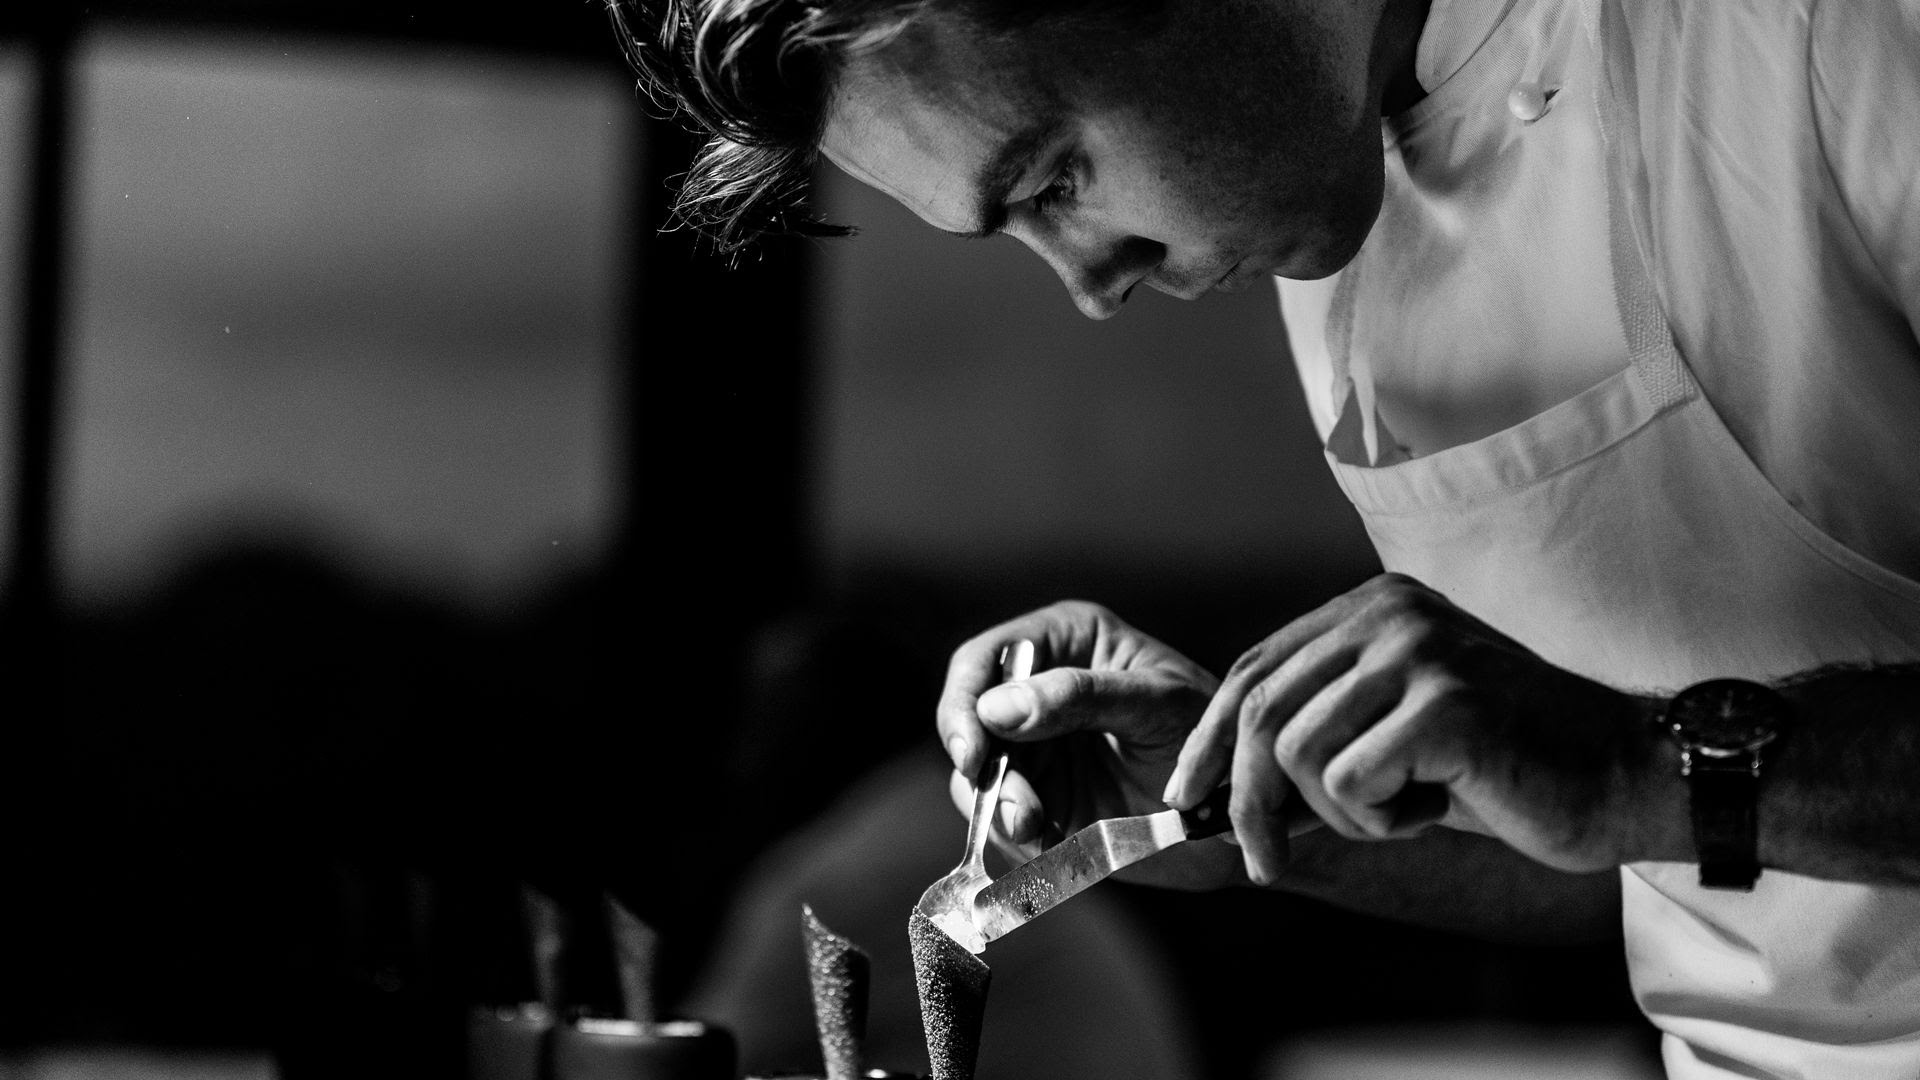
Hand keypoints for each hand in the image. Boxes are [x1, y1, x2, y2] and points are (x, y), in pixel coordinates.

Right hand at [935, 600, 1241, 888]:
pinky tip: (1051, 840)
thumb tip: (995, 708)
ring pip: (976, 775)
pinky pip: (1001, 818)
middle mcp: (1038, 690)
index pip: (984, 660)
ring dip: (997, 805)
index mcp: (1065, 641)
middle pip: (966, 719)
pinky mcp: (1041, 800)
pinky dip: (1015, 833)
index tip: (973, 749)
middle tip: (1012, 805)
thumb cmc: (1213, 735)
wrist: (1242, 813)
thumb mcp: (1156, 703)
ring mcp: (1036, 748)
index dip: (964, 702)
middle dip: (979, 765)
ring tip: (1038, 826)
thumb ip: (1079, 696)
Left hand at [1163, 573, 1657, 883]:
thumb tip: (1218, 793)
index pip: (1254, 670)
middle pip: (1264, 713)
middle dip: (1248, 800)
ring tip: (1411, 807)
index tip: (1186, 796)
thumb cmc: (1504, 767)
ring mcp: (1419, 652)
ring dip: (1344, 815)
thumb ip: (1317, 739)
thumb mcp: (1394, 737)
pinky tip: (1443, 806)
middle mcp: (1389, 614)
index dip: (1210, 740)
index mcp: (1372, 609)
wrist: (1621, 776)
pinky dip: (1386, 822)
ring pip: (1301, 756)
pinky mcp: (1447, 705)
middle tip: (1265, 860)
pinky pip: (1352, 787)